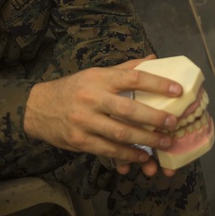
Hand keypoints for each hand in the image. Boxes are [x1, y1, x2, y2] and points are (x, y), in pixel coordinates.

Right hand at [24, 57, 183, 170]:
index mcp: (99, 78)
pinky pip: (109, 151)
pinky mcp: (80, 141)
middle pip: (128, 109)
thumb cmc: (73, 88)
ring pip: (120, 133)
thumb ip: (125, 68)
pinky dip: (128, 155)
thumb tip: (153, 58)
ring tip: (165, 143)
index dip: (157, 84)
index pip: (133, 78)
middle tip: (173, 123)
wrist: (37, 108)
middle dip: (154, 118)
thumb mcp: (95, 73)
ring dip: (146, 141)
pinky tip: (143, 157)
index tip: (177, 90)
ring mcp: (85, 121)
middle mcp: (92, 98)